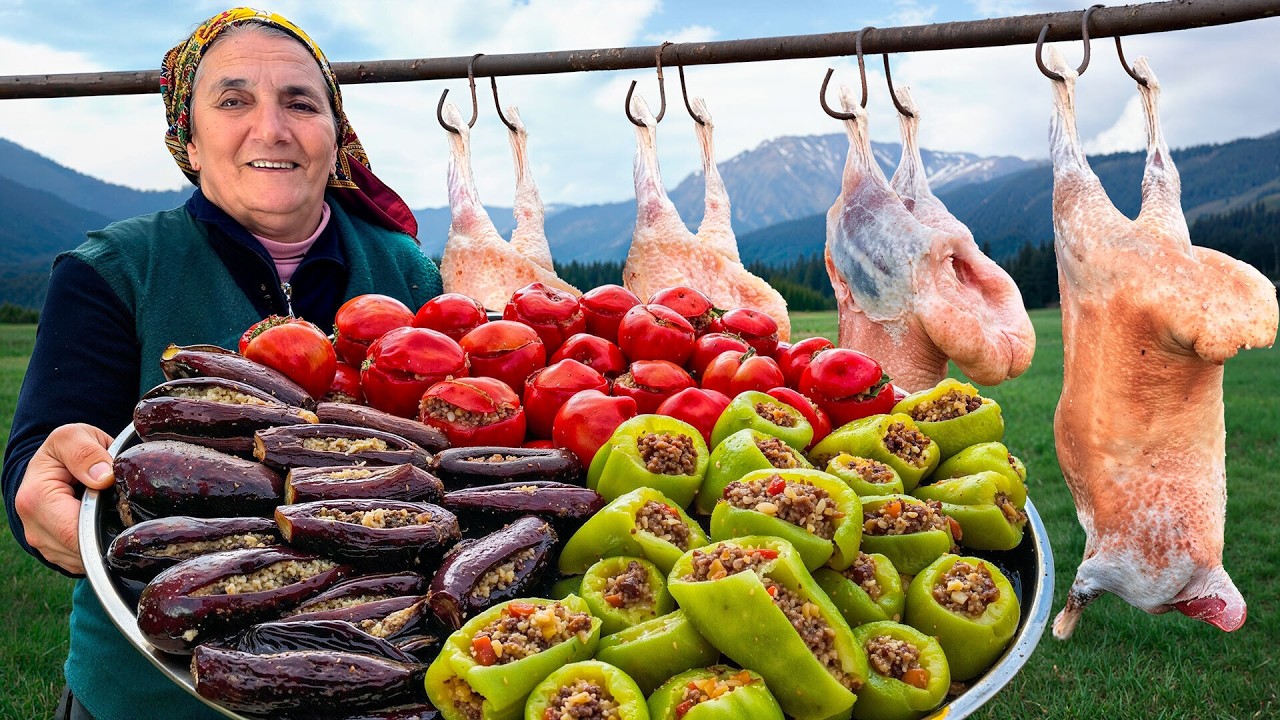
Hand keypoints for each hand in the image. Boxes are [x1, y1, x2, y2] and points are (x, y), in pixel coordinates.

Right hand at [14, 423, 115, 573]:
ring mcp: (45, 545)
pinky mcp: (57, 554)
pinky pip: (84, 563)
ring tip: (117, 520)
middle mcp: (35, 529)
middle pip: (81, 552)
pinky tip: (109, 530)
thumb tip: (104, 478)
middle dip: (109, 539)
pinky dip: (101, 550)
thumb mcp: (73, 437)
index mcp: (35, 499)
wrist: (55, 465)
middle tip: (131, 521)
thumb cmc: (65, 450)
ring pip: (84, 561)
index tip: (127, 518)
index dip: (103, 530)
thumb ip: (85, 452)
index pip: (73, 532)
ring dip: (105, 546)